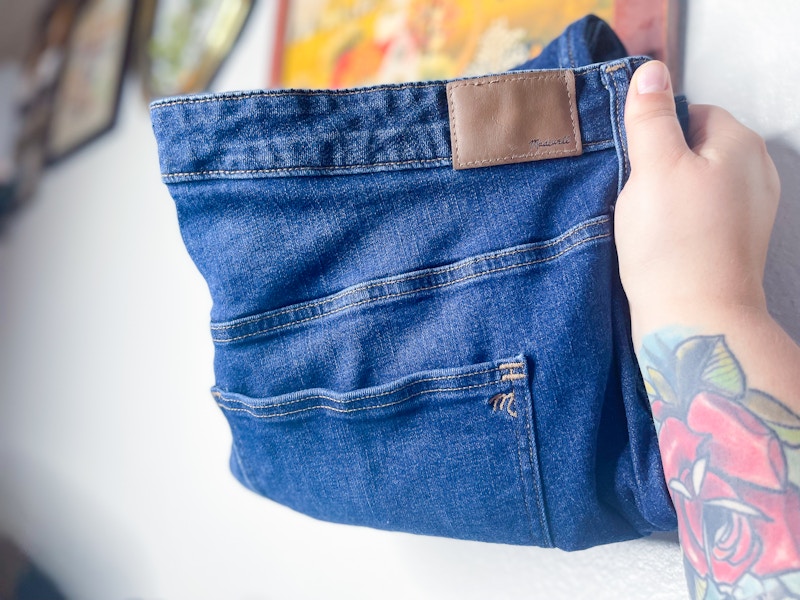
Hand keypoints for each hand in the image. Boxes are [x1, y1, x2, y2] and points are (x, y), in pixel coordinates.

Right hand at [614, 61, 779, 337]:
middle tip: (633, 194)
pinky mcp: (736, 243)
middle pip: (694, 148)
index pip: (690, 111)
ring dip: (665, 197)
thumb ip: (650, 116)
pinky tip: (658, 243)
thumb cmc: (674, 244)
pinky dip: (678, 223)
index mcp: (739, 144)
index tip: (632, 160)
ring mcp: (750, 211)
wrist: (695, 321)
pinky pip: (701, 215)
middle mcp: (755, 172)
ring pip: (695, 184)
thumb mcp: (653, 167)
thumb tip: (651, 72)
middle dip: (659, 165)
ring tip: (644, 223)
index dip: (654, 131)